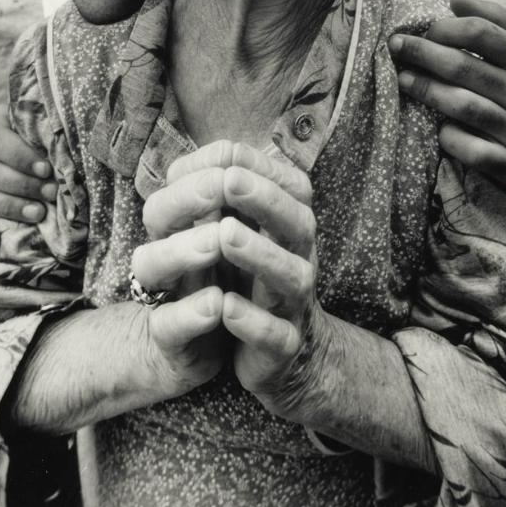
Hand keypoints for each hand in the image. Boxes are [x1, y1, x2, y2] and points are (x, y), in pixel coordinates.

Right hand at [0, 104, 56, 246]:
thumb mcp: (50, 132)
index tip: (46, 169)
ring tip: (38, 213)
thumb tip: (68, 151)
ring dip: (8, 206)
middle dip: (22, 184)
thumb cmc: (51, 140)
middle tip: (51, 193)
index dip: (19, 155)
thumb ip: (52, 136)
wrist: (45, 158)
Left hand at [175, 145, 324, 418]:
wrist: (277, 350)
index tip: (216, 160)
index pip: (286, 182)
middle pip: (298, 222)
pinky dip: (251, 320)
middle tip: (231, 181)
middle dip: (265, 200)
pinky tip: (225, 306)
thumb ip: (224, 191)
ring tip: (226, 235)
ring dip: (260, 255)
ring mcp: (294, 302)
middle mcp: (300, 256)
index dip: (248, 168)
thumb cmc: (247, 273)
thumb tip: (204, 156)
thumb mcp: (238, 225)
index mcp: (293, 221)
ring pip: (292, 276)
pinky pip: (274, 335)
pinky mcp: (282, 347)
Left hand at [388, 0, 505, 192]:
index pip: (481, 34)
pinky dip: (449, 136)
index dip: (445, 28)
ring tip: (404, 79)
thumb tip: (455, 0)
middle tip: (396, 47)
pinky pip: (470, 149)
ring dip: (426, 90)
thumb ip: (499, 20)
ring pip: (462, 107)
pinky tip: (438, 127)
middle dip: (422, 54)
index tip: (425, 30)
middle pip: (463, 68)